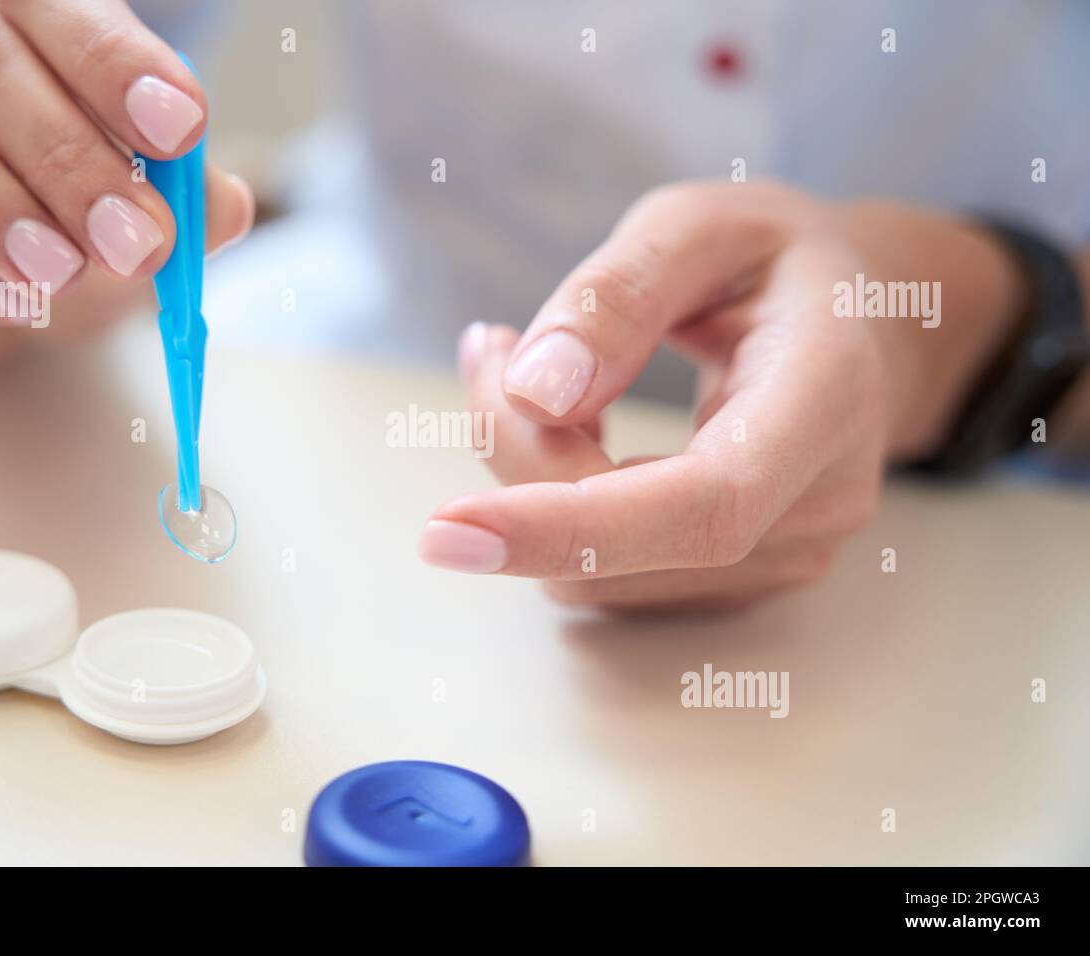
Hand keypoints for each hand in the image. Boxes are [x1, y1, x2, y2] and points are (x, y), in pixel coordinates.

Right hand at [0, 0, 253, 369]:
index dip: (116, 64)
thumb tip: (227, 207)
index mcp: (25, 14)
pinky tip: (13, 298)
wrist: (7, 288)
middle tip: (136, 242)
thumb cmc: (84, 217)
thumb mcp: (151, 202)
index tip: (181, 131)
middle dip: (67, 158)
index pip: (57, 5)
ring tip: (62, 275)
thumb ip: (189, 196)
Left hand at [420, 181, 1023, 610]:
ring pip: (600, 575)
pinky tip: (572, 426)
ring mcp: (789, 555)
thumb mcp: (698, 225)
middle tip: (491, 349)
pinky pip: (611, 576)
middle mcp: (820, 501)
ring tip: (541, 370)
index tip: (447, 531)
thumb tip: (536, 393)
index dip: (571, 529)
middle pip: (626, 542)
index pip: (704, 505)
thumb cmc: (772, 260)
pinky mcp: (743, 580)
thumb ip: (617, 296)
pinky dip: (559, 508)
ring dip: (531, 481)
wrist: (860, 320)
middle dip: (522, 457)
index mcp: (827, 396)